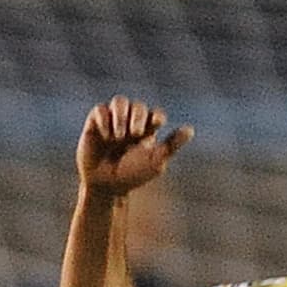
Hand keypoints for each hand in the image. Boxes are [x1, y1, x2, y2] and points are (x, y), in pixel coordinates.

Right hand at [76, 97, 192, 197]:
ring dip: (121, 115)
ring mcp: (113, 121)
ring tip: (120, 136)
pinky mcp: (95, 122)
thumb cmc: (132, 175)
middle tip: (136, 134)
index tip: (157, 124)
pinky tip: (107, 136)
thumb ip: (171, 145)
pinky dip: (105, 120)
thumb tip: (191, 129)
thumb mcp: (155, 161)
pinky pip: (100, 110)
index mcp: (148, 131)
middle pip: (138, 106)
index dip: (157, 116)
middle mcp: (130, 122)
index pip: (155, 115)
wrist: (106, 185)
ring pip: (119, 101)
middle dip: (138, 116)